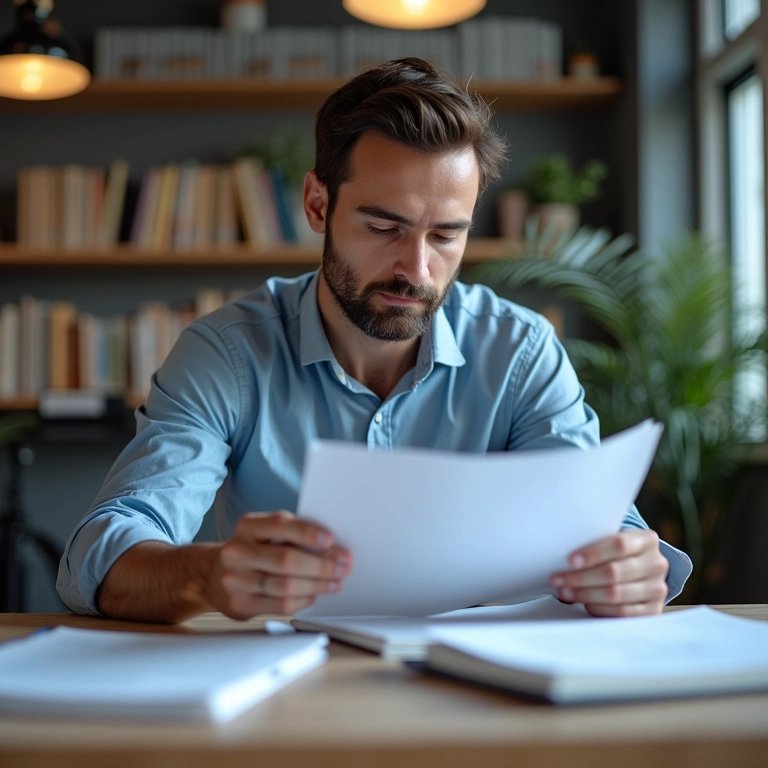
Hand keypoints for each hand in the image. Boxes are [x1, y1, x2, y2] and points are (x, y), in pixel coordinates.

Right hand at [209, 511, 351, 619]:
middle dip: (321, 565)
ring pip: (286, 586)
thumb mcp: (265, 533)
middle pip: (286, 560)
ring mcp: (235, 580)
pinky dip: (303, 600)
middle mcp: (237, 551)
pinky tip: (314, 594)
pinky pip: (280, 605)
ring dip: (317, 585)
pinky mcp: (239, 604)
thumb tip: (332, 547)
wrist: (214, 575)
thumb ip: (292, 535)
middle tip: (344, 566)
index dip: (307, 532)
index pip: (280, 525)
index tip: (331, 540)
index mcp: (247, 526)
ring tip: (335, 582)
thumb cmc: (253, 550)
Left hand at [550, 529, 668, 616]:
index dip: (593, 553)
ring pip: (615, 594)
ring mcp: (657, 588)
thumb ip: (596, 542)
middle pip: (614, 572)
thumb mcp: (614, 540)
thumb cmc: (618, 553)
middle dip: (581, 577)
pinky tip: (585, 604)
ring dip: (585, 594)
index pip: (619, 544)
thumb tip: (564, 557)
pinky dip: (599, 608)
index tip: (570, 560)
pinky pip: (622, 613)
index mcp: (647, 540)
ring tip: (566, 592)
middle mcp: (656, 564)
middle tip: (558, 580)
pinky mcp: (653, 610)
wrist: (644, 571)